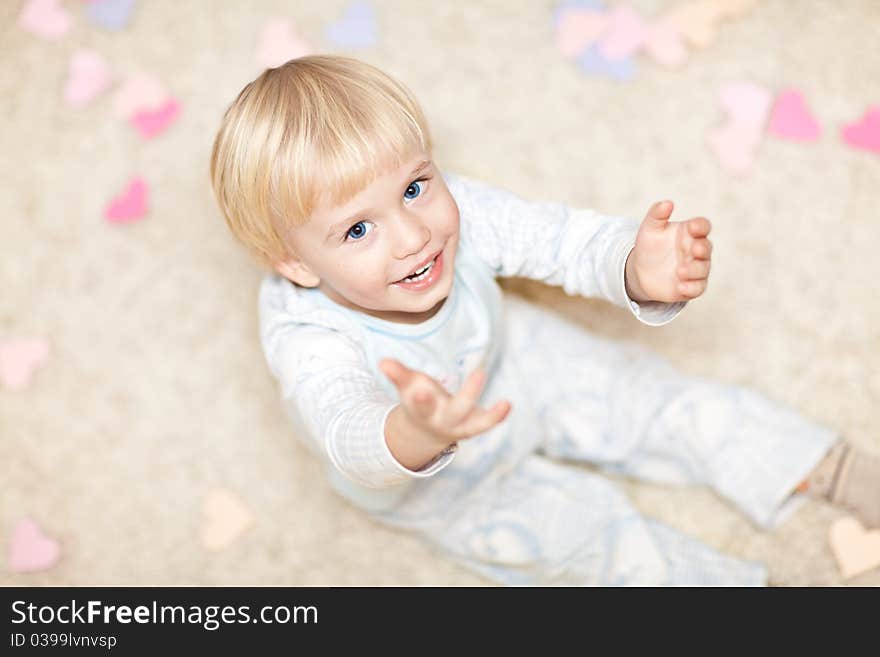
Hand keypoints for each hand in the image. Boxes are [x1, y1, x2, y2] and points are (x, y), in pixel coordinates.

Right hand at [379, 358, 511, 445]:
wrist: (427, 430)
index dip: (420, 400)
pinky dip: (497, 415)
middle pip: (455, 411)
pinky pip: (487, 422)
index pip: (421, 406)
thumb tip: (383, 362)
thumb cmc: (418, 399)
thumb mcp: (408, 387)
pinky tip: (508, 405)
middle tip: (480, 374)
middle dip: (467, 396)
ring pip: (477, 422)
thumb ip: (398, 375)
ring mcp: (460, 425)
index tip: (419, 391)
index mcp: (422, 411)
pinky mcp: (474, 424)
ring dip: (491, 416)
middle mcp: (442, 420)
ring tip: (506, 404)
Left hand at [625, 200, 712, 303]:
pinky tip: (681, 287)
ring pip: (703, 268)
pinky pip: (698, 288)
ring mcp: (695, 268)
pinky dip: (691, 287)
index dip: (700, 226)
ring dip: (695, 269)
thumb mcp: (650, 229)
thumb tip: (667, 203)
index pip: (703, 226)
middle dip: (702, 249)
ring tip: (680, 271)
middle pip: (707, 247)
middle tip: (693, 249)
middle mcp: (696, 250)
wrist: (640, 271)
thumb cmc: (649, 246)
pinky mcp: (691, 286)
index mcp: (689, 233)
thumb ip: (657, 214)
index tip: (691, 227)